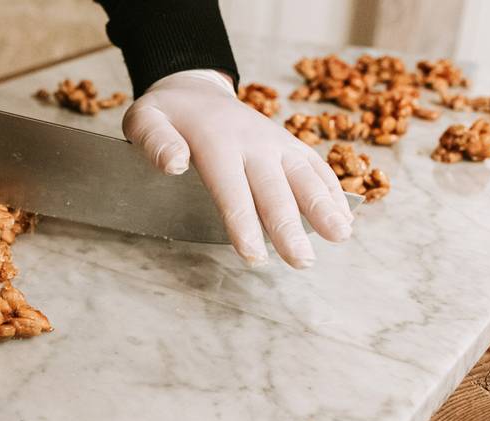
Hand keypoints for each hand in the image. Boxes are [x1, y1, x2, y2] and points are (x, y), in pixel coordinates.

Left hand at [123, 70, 352, 267]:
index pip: (231, 189)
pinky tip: (345, 216)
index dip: (243, 224)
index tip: (254, 256)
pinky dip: (332, 188)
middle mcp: (251, 141)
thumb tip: (174, 164)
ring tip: (340, 236)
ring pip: (303, 175)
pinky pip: (315, 165)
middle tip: (302, 262)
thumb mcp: (144, 120)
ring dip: (324, 206)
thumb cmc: (166, 115)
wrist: (194, 90)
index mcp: (215, 142)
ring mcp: (274, 141)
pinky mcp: (288, 144)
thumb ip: (154, 141)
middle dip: (290, 227)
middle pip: (274, 188)